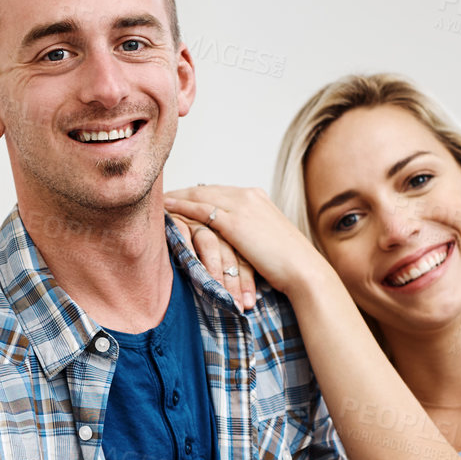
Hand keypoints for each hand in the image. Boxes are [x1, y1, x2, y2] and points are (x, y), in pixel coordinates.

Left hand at [163, 185, 324, 301]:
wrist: (303, 270)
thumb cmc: (287, 264)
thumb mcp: (266, 241)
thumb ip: (250, 234)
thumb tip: (236, 243)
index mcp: (258, 197)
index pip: (220, 191)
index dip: (198, 194)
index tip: (181, 198)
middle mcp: (248, 195)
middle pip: (206, 189)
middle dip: (183, 192)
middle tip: (161, 195)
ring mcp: (241, 205)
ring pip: (200, 195)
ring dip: (177, 197)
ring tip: (157, 200)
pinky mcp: (233, 221)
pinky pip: (200, 209)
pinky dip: (181, 206)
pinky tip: (166, 207)